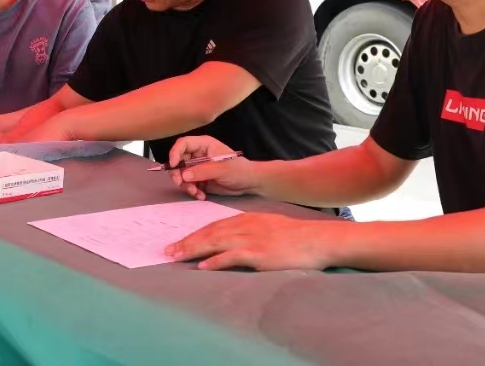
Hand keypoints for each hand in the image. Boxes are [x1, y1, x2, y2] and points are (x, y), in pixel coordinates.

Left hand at [165, 213, 344, 270]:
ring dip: (193, 250)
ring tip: (176, 256)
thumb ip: (248, 231)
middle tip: (167, 251)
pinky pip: (232, 256)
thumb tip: (231, 243)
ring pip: (215, 242)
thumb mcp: (267, 226)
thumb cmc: (294, 236)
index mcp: (245, 219)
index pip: (213, 226)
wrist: (316, 239)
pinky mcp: (259, 253)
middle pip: (209, 233)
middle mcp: (244, 226)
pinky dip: (216, 261)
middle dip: (186, 242)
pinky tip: (203, 266)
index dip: (194, 234)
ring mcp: (251, 239)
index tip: (178, 242)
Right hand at [168, 136, 259, 200]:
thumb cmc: (239, 170)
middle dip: (178, 173)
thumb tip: (184, 175)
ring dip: (186, 185)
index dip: (175, 153)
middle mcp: (198, 155)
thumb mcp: (221, 169)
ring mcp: (198, 168)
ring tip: (196, 192)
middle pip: (179, 161)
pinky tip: (201, 195)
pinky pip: (189, 185)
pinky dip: (193, 191)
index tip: (173, 165)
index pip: (183, 144)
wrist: (250, 183)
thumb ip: (202, 171)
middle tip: (181, 183)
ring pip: (182, 175)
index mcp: (203, 145)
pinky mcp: (200, 180)